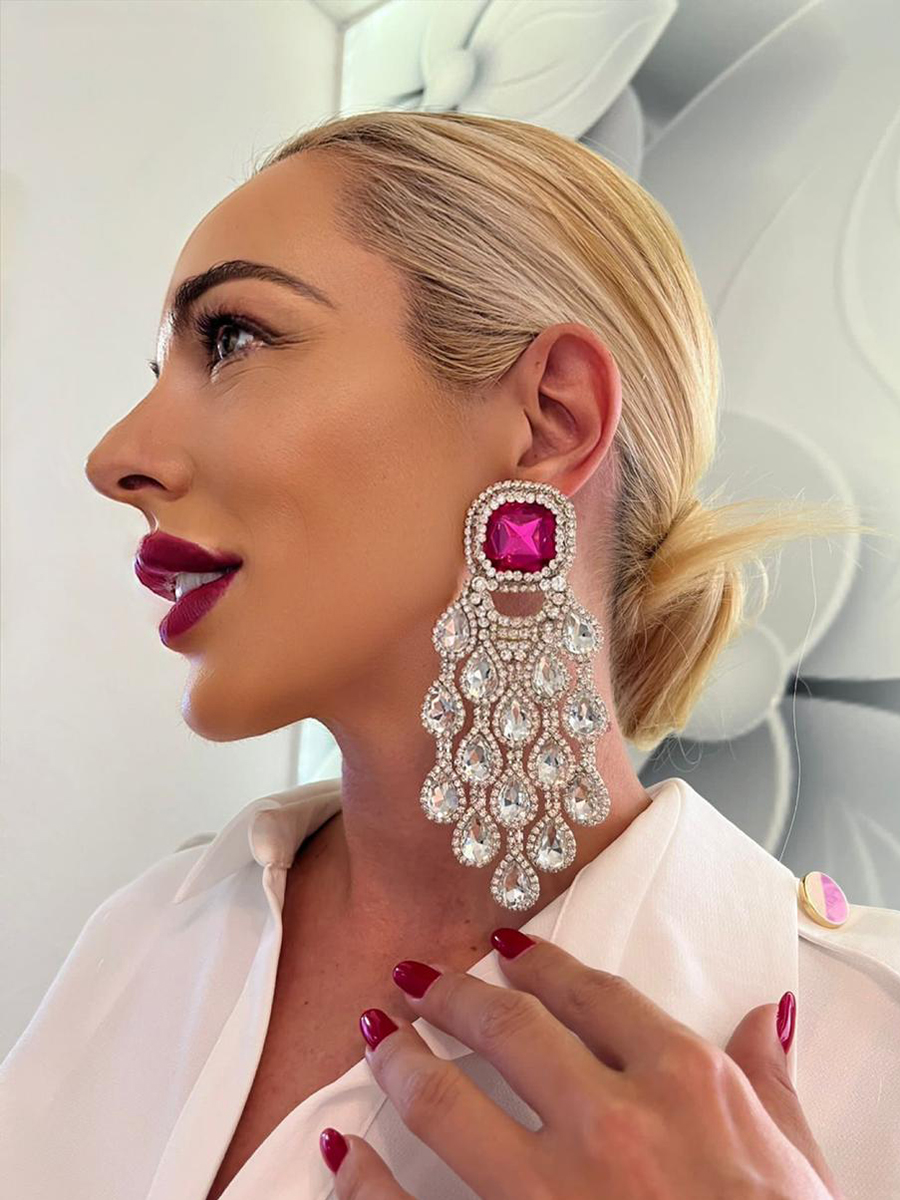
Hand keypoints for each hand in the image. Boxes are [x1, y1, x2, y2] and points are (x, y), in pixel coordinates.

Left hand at [319, 930, 843, 1198]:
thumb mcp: (796, 1160)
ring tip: (373, 1032)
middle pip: (510, 1029)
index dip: (544, 964)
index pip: (595, 996)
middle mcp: (610, 1122)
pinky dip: (365, 1180)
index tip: (510, 949)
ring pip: (449, 1103)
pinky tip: (341, 1150)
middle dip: (455, 994)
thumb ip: (768, 1081)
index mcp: (682, 1082)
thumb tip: (764, 1016)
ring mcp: (553, 1191)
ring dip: (400, 1059)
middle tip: (418, 978)